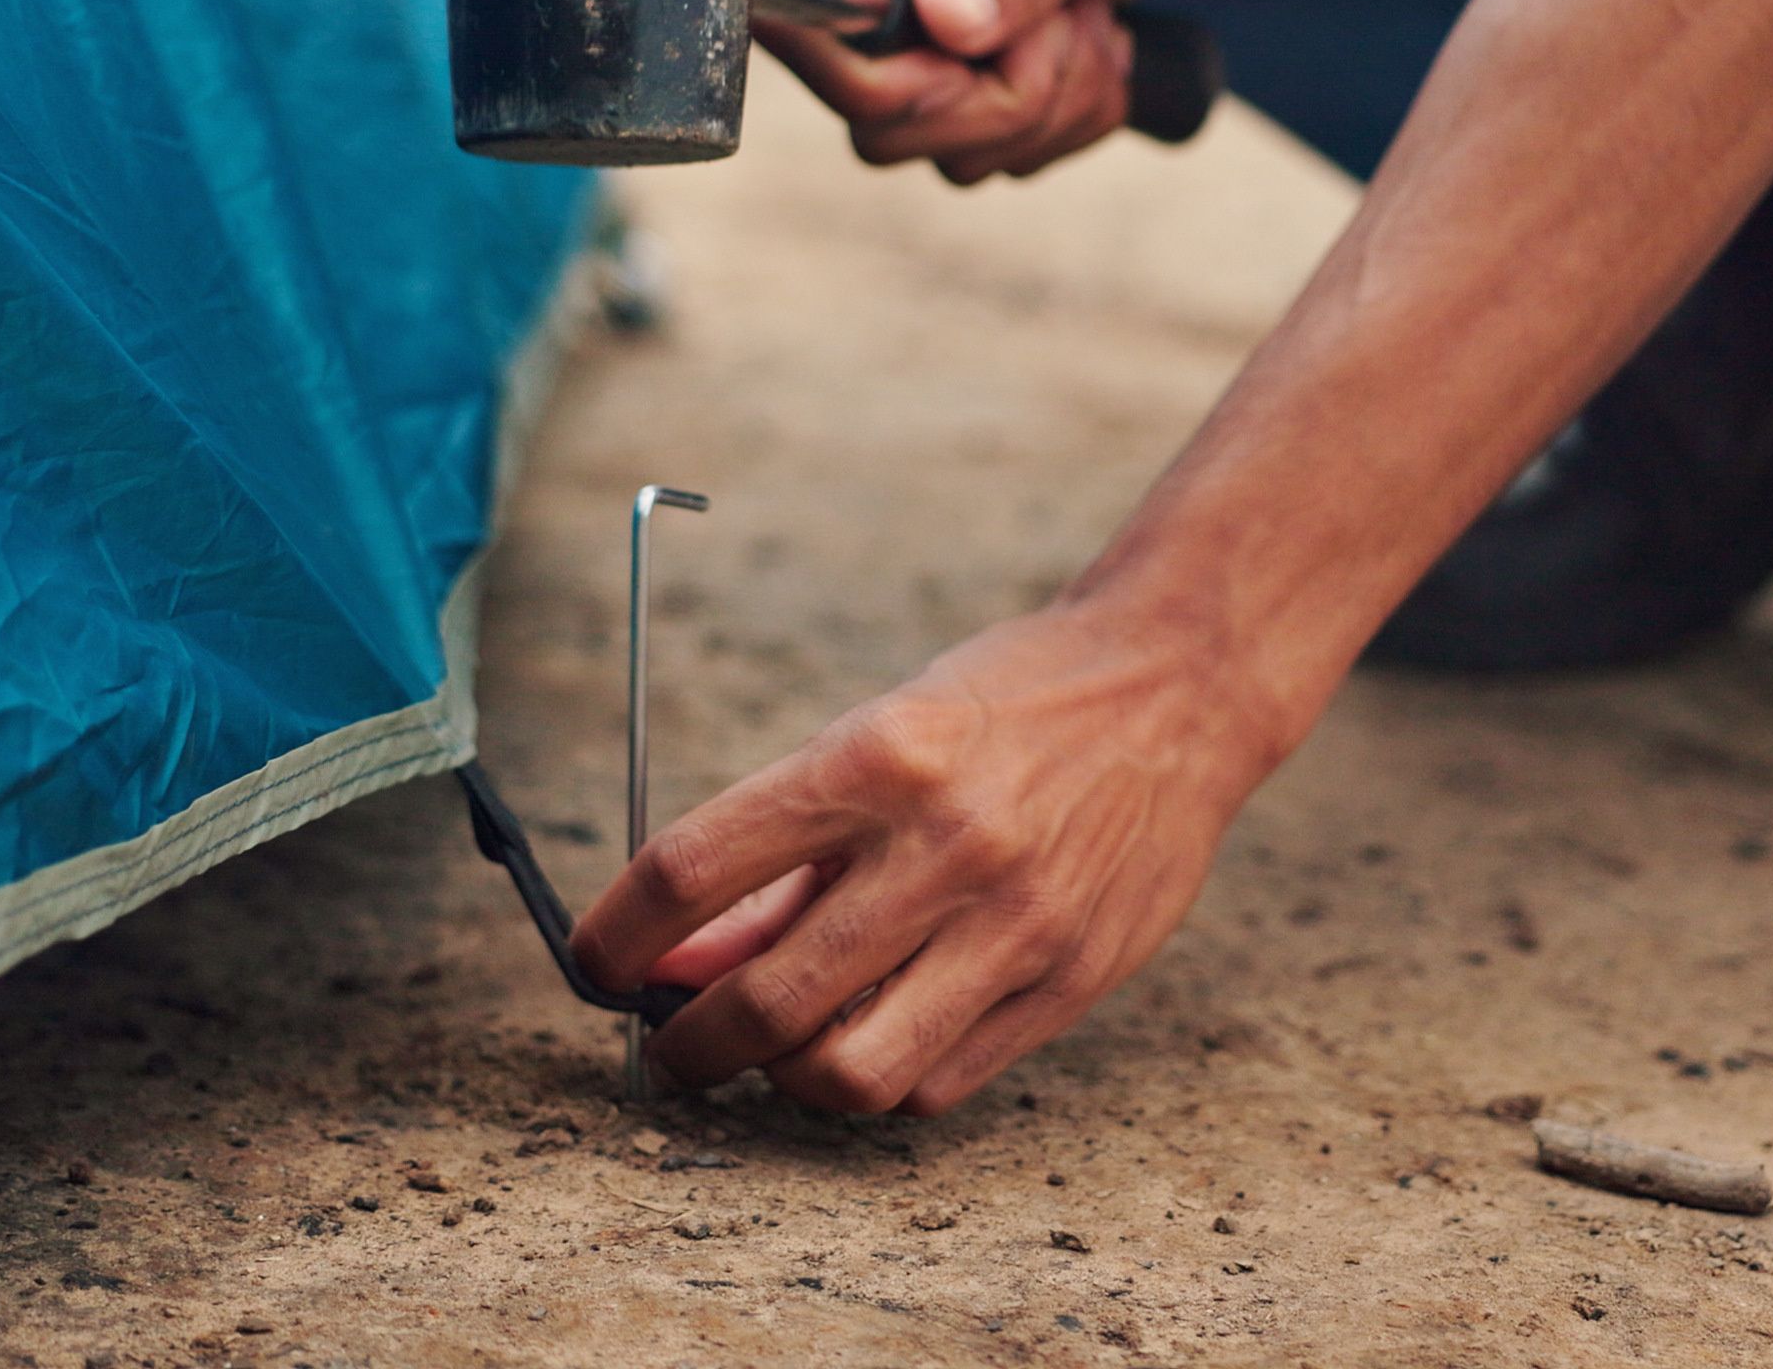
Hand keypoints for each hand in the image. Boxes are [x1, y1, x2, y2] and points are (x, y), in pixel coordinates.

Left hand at [571, 598, 1278, 1112]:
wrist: (1177, 688)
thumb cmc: (1004, 707)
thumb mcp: (873, 741)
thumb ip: (773, 866)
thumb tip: (668, 969)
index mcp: (874, 758)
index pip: (694, 866)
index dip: (617, 934)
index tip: (595, 966)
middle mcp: (945, 846)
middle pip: (766, 1000)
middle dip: (688, 1045)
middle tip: (673, 1046)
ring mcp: (1016, 925)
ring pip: (851, 1073)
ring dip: (783, 1080)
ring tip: (775, 1051)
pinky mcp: (1071, 981)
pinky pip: (937, 1084)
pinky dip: (880, 1081)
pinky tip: (871, 1037)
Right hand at [762, 0, 1231, 182]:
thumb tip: (942, 20)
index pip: (808, 24)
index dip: (884, 79)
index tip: (979, 52)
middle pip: (879, 125)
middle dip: (1006, 101)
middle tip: (1073, 20)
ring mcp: (908, 41)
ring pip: (947, 150)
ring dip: (1052, 105)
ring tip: (1091, 16)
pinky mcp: (949, 82)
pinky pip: (989, 154)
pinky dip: (1062, 120)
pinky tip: (1090, 45)